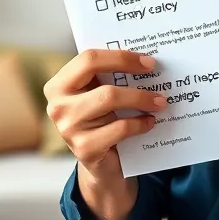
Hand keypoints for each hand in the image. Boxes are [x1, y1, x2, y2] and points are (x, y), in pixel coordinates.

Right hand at [43, 49, 167, 183]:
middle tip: (158, 76)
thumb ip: (110, 76)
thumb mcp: (99, 94)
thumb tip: (145, 60)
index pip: (88, 59)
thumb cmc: (102, 120)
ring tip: (160, 102)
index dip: (121, 57)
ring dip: (141, 100)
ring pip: (110, 101)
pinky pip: (120, 128)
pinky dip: (140, 124)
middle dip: (134, 77)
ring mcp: (69, 129)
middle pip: (102, 83)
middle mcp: (58, 106)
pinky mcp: (84, 148)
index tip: (148, 61)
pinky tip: (150, 122)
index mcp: (59, 85)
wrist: (99, 162)